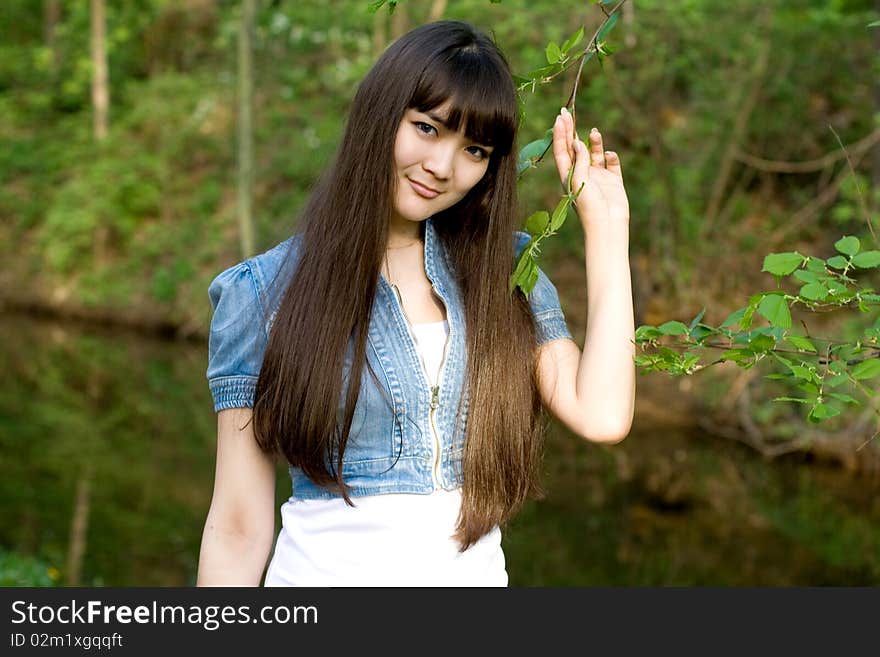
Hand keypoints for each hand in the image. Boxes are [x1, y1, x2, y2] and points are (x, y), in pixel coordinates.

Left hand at [552, 107, 629, 230]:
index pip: (562, 150)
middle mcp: (581, 174)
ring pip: (594, 153)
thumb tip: (578, 141)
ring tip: (594, 132)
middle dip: (572, 130)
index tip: (561, 117)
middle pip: (575, 148)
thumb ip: (578, 160)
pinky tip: (609, 155)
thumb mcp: (578, 181)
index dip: (560, 133)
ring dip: (593, 142)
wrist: (607, 224)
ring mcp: (598, 176)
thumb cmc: (588, 206)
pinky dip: (611, 156)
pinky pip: (612, 163)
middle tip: (568, 112)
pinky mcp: (613, 180)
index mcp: (568, 175)